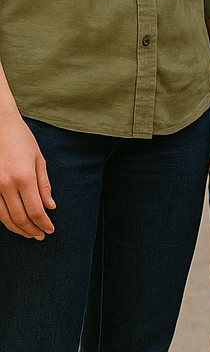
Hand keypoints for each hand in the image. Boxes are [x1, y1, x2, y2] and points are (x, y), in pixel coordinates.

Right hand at [0, 113, 54, 238]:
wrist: (0, 127)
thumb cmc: (22, 140)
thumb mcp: (39, 159)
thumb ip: (44, 185)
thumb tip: (50, 207)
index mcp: (24, 177)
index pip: (35, 210)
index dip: (43, 223)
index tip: (50, 230)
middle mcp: (6, 185)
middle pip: (19, 218)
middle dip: (32, 229)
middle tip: (41, 235)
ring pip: (5, 218)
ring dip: (18, 229)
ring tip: (30, 233)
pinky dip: (5, 220)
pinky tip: (14, 223)